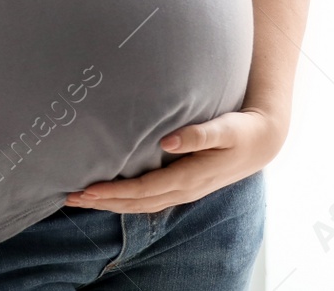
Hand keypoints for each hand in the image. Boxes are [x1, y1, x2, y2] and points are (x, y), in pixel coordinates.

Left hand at [63, 107, 287, 212]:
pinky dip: (125, 201)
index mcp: (190, 177)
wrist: (262, 143)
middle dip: (103, 202)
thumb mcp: (225, 128)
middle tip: (70, 198)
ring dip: (110, 204)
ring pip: (141, 205)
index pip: (144, 190)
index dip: (115, 192)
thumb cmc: (241, 131)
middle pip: (137, 203)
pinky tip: (107, 196)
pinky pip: (148, 200)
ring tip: (80, 199)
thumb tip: (167, 141)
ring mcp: (183, 192)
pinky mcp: (182, 187)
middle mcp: (184, 190)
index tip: (88, 190)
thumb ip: (197, 134)